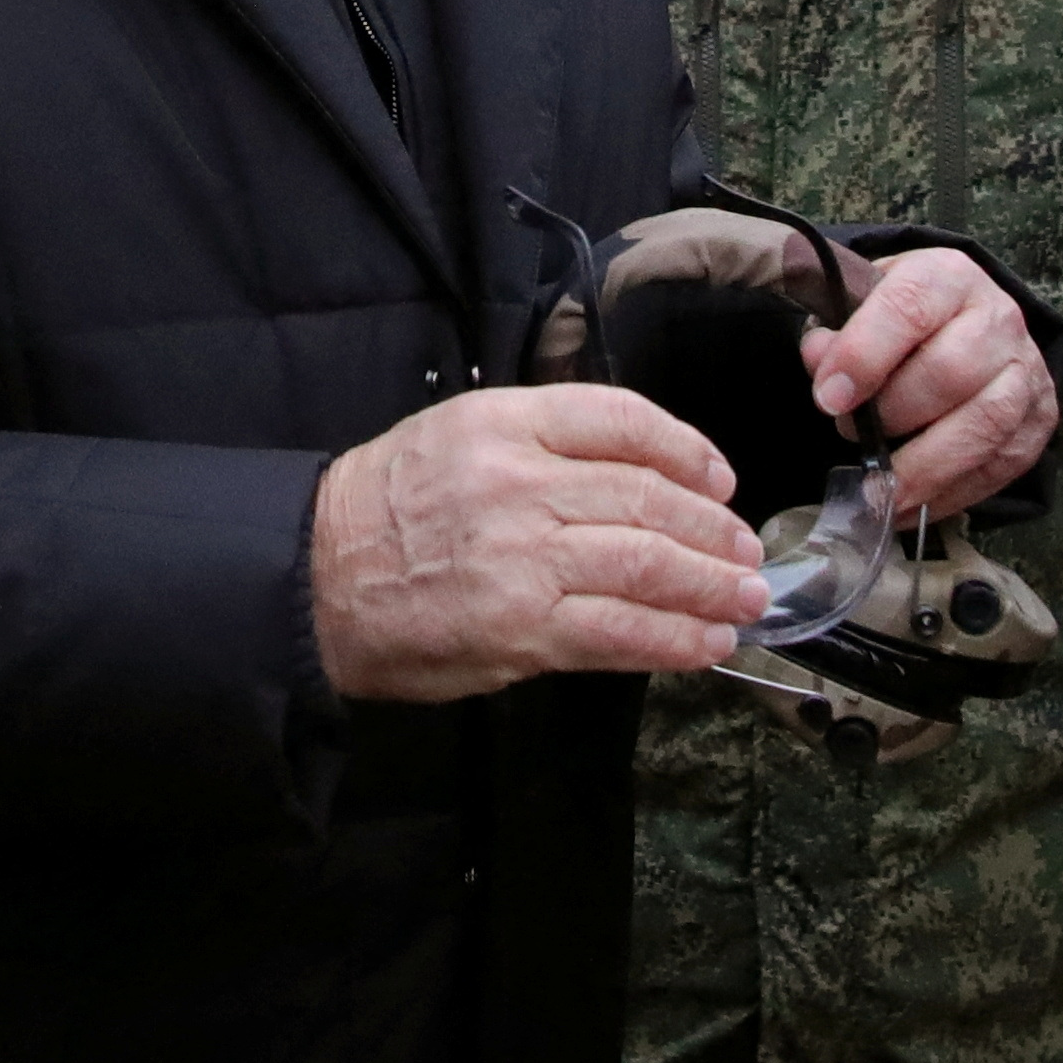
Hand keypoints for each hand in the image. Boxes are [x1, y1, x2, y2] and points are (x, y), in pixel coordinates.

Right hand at [311, 384, 767, 701]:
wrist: (315, 580)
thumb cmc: (386, 510)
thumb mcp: (457, 435)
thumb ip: (543, 445)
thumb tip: (639, 480)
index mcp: (504, 422)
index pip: (621, 421)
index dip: (686, 449)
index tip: (719, 478)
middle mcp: (519, 481)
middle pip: (647, 498)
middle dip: (711, 528)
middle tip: (748, 551)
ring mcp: (523, 557)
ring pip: (646, 564)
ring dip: (710, 585)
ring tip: (746, 598)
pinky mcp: (522, 628)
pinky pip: (620, 631)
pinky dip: (675, 638)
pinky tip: (706, 641)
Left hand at [809, 247, 1056, 516]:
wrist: (969, 322)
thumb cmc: (904, 318)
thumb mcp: (863, 303)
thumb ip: (834, 330)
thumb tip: (820, 362)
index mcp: (948, 276)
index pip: (909, 308)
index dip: (865, 354)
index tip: (829, 397)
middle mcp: (998, 318)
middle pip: (950, 372)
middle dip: (892, 415)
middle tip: (848, 433)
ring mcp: (1027, 371)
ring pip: (983, 424)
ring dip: (924, 467)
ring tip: (879, 491)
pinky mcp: (1039, 421)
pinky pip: (1000, 467)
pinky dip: (949, 494)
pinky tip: (909, 504)